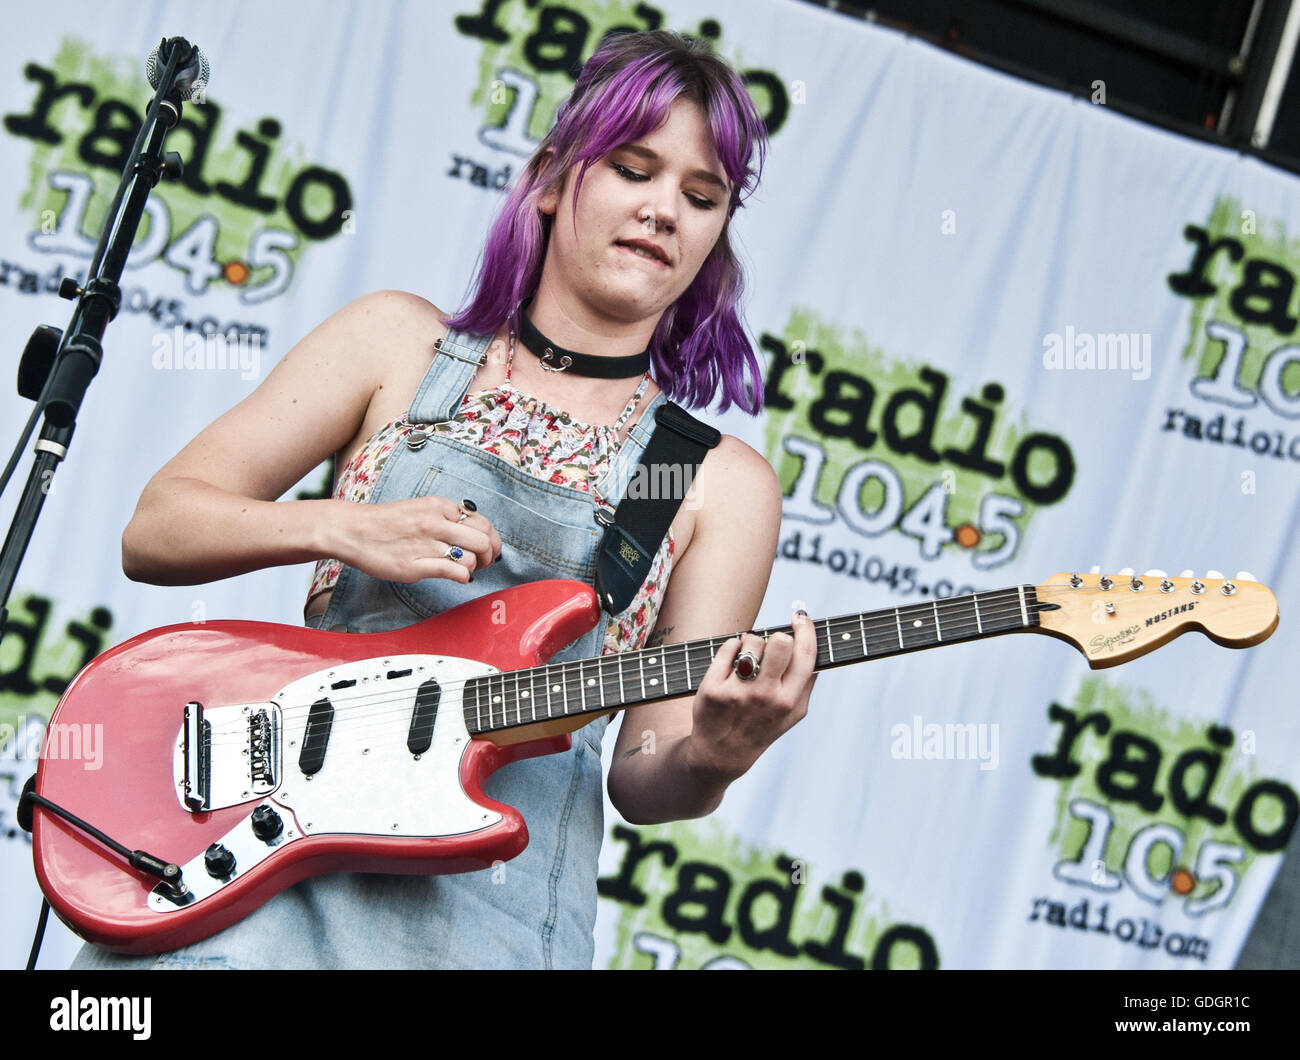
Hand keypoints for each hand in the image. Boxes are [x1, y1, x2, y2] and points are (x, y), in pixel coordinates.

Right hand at [329, 495, 502, 584]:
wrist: (351, 530)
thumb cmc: (387, 522)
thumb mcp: (421, 507)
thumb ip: (447, 516)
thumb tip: (476, 530)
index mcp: (439, 506)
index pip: (483, 522)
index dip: (491, 538)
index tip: (488, 548)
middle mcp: (435, 522)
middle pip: (484, 540)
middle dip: (489, 555)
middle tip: (483, 563)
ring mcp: (426, 545)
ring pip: (471, 558)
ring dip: (475, 568)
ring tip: (466, 570)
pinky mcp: (415, 566)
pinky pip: (454, 572)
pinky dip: (463, 577)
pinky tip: (457, 577)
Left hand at [685, 610, 819, 783]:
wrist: (721, 754)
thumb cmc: (761, 728)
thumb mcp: (792, 715)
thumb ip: (807, 684)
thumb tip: (814, 648)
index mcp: (788, 701)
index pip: (805, 655)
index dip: (806, 630)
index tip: (802, 618)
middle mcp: (764, 696)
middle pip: (779, 642)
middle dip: (778, 636)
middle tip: (773, 645)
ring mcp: (737, 692)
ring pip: (752, 640)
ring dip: (752, 642)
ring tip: (749, 659)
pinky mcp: (713, 688)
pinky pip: (728, 647)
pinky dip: (732, 647)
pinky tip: (733, 661)